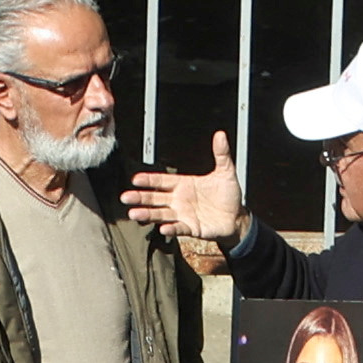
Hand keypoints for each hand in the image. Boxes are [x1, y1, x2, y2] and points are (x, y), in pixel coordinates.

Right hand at [120, 131, 244, 248]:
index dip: (149, 180)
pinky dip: (171, 228)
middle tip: (125, 197)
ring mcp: (183, 215)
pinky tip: (163, 228)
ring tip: (133, 214)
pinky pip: (179, 228)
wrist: (237, 217)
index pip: (161, 181)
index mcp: (183, 184)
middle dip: (140, 197)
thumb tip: (221, 134)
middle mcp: (179, 199)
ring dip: (147, 214)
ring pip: (161, 214)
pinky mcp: (191, 228)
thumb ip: (221, 154)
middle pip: (155, 198)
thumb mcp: (226, 172)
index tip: (135, 179)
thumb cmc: (229, 194)